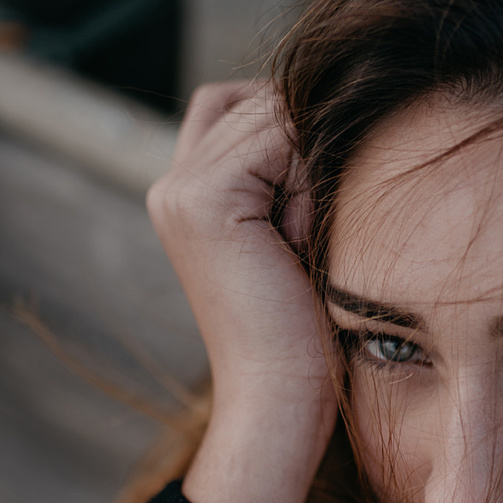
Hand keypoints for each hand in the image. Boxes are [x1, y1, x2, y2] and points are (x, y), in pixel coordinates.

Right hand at [147, 81, 336, 502]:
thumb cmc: (304, 332)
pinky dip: (311, 177)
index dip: (299, 141)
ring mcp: (180, 189)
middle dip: (309, 147)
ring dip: (314, 162)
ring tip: (312, 236)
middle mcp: (171, 185)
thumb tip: (330, 104)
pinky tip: (308, 237)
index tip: (319, 214)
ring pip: (273, 112)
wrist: (280, 400)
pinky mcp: (204, 199)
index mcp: (186, 196)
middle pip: (260, 102)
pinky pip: (279, 135)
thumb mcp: (297, 236)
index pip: (246, 108)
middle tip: (316, 229)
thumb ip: (290, 176)